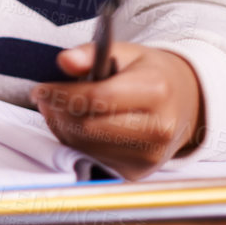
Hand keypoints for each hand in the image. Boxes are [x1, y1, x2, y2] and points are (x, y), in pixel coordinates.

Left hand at [31, 42, 204, 179]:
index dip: (62, 95)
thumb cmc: (148, 74)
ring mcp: (149, 156)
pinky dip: (76, 143)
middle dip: (59, 112)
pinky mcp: (137, 173)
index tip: (41, 89)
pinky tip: (76, 125)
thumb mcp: (124, 52)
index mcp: (157, 91)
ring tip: (60, 109)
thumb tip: (65, 61)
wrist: (184, 104)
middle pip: (89, 127)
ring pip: (86, 147)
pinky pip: (92, 159)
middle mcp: (159, 128)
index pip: (98, 99)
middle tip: (46, 99)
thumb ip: (91, 54)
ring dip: (63, 128)